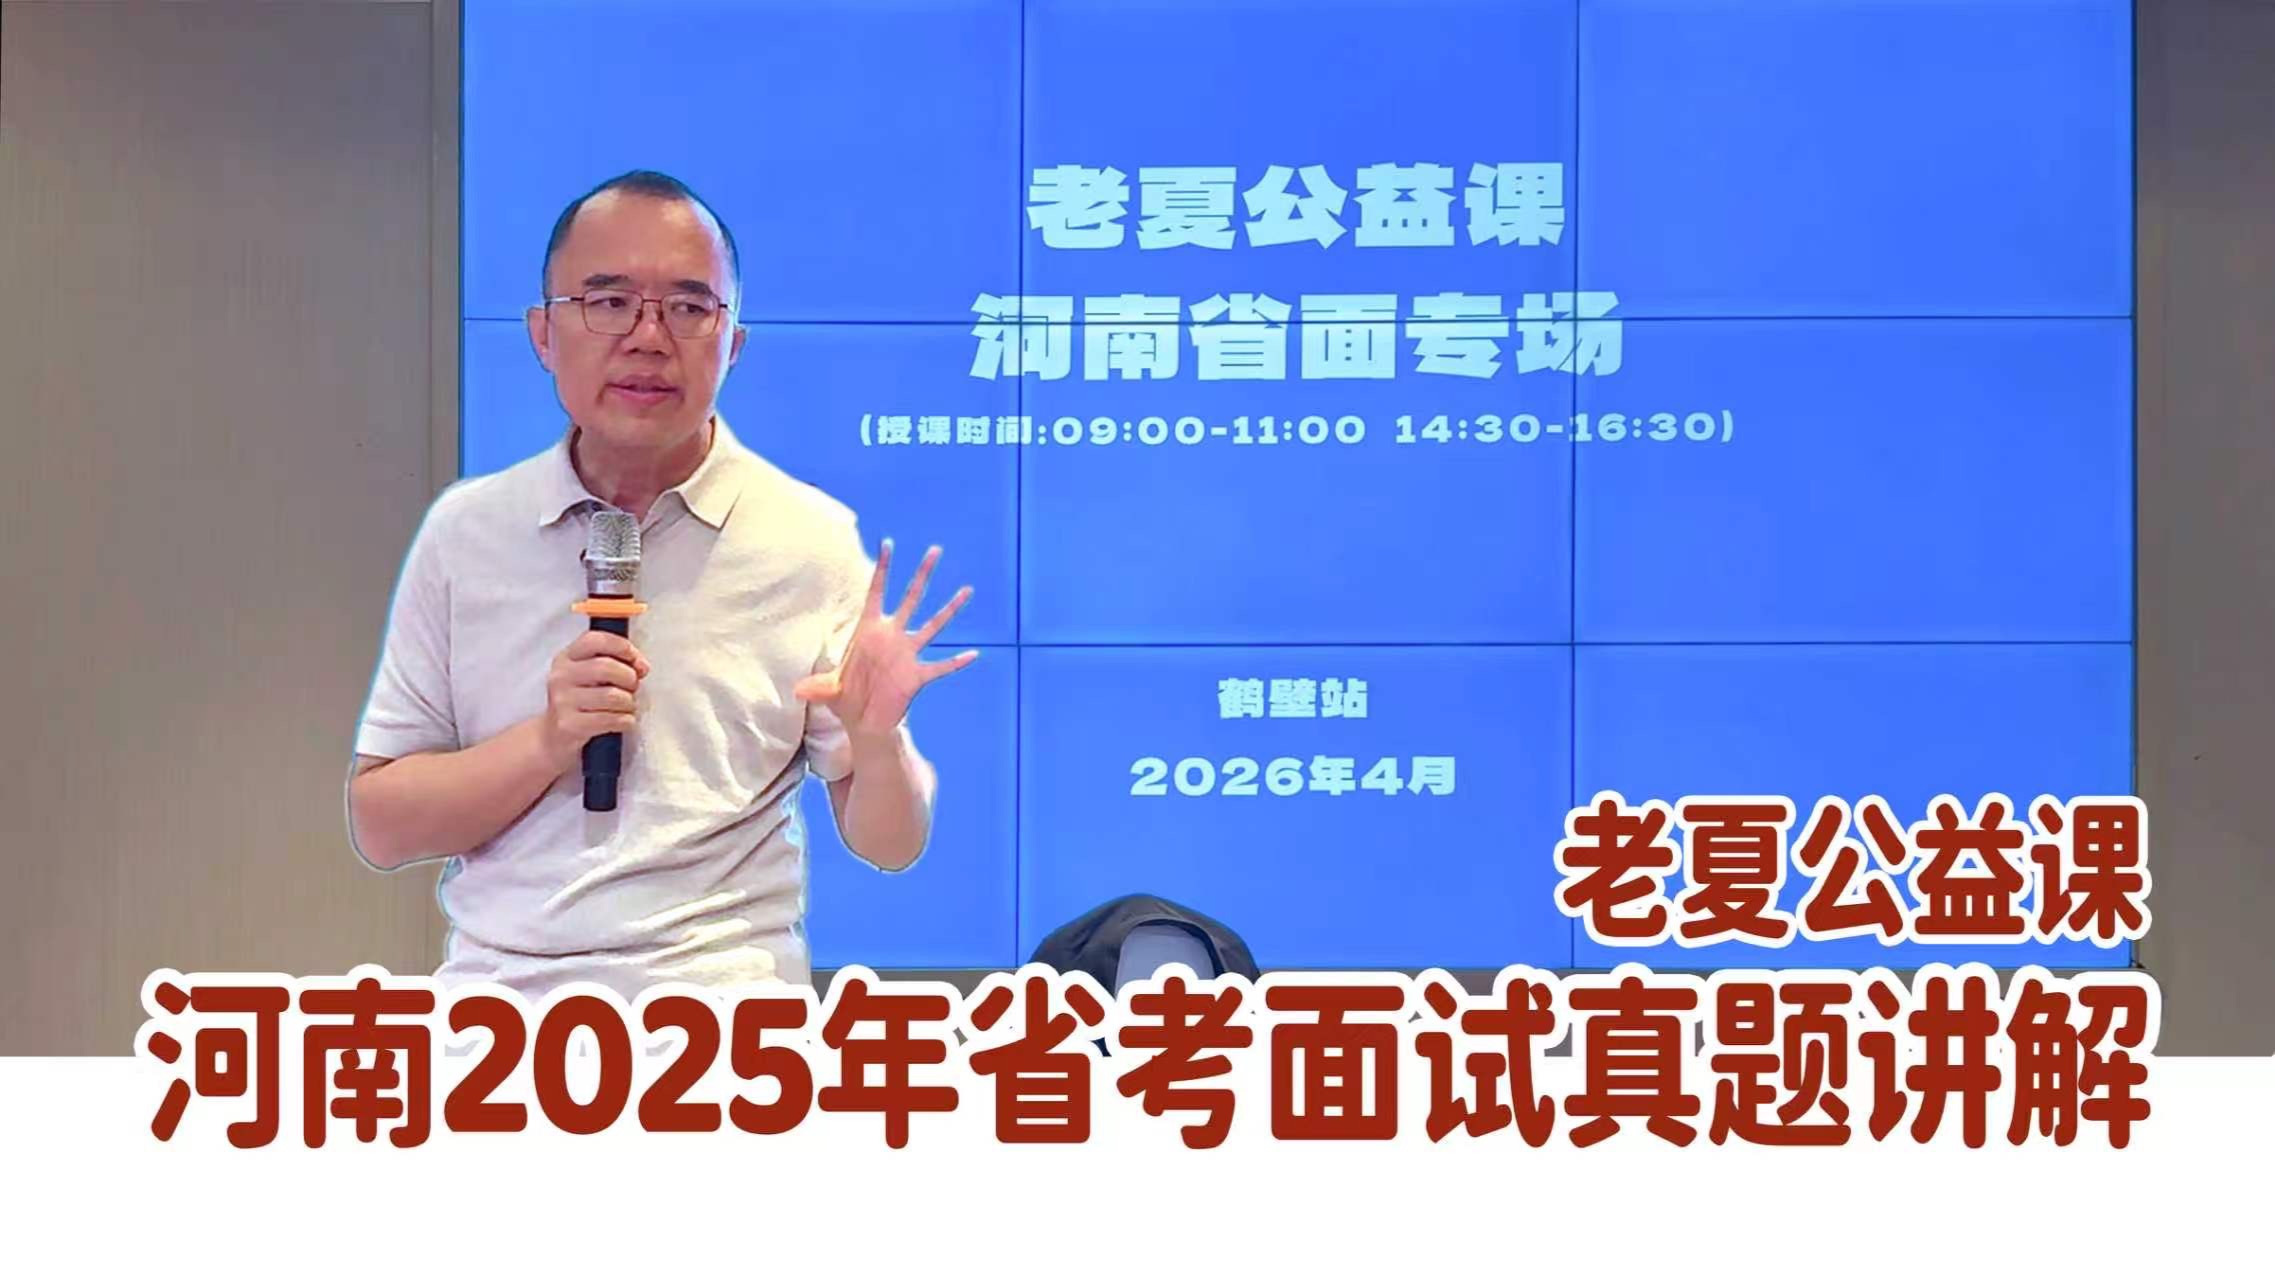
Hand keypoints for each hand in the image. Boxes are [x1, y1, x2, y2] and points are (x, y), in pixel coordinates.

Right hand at [540, 630, 650, 772]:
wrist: (554, 735)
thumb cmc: (582, 700)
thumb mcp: (591, 675)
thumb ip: (616, 663)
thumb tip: (642, 666)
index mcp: (567, 657)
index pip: (595, 640)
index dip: (622, 646)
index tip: (637, 661)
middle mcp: (561, 676)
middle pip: (606, 667)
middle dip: (629, 679)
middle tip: (632, 688)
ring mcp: (562, 701)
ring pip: (613, 696)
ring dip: (629, 703)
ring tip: (626, 707)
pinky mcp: (569, 724)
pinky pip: (611, 719)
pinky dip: (625, 721)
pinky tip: (622, 721)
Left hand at [793, 539, 975, 742]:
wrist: (864, 721)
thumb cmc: (845, 699)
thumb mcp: (829, 690)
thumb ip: (817, 687)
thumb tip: (797, 692)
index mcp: (869, 631)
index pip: (876, 592)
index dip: (882, 569)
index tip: (888, 543)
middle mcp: (891, 637)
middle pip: (911, 599)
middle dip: (922, 574)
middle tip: (935, 550)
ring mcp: (907, 655)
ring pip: (932, 626)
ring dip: (949, 609)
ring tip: (966, 590)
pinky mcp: (917, 677)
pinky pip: (940, 667)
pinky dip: (956, 662)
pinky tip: (974, 654)